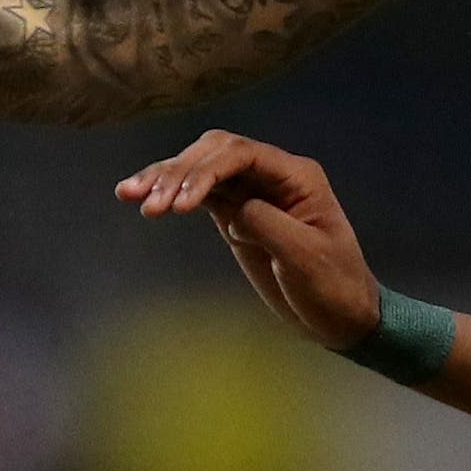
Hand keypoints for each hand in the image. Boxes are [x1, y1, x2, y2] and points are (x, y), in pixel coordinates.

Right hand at [120, 131, 379, 348]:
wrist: (342, 316)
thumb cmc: (333, 286)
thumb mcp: (305, 258)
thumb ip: (268, 225)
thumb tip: (234, 210)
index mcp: (297, 177)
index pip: (243, 154)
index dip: (206, 171)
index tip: (180, 204)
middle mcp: (272, 176)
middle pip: (215, 153)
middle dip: (178, 172)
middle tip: (148, 203)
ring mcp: (252, 193)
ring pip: (201, 170)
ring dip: (164, 179)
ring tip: (127, 194)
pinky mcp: (236, 215)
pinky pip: (198, 195)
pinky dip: (170, 196)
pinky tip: (141, 200)